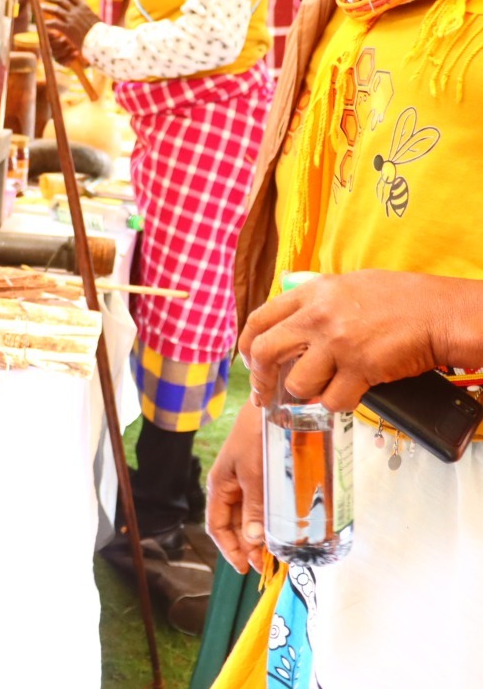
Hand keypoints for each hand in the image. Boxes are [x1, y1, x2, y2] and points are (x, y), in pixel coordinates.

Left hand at [39, 0, 98, 65]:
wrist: (101, 41)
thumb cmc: (98, 31)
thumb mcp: (93, 15)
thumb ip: (85, 7)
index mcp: (84, 7)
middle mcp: (77, 11)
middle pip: (61, 0)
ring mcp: (72, 20)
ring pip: (56, 10)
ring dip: (46, 7)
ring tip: (40, 7)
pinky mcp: (68, 29)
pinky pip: (54, 23)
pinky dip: (47, 23)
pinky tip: (42, 24)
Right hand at [206, 401, 265, 572]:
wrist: (274, 401)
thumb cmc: (257, 433)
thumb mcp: (255, 473)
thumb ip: (255, 506)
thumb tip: (254, 540)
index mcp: (220, 486)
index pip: (217, 526)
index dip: (229, 549)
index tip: (246, 568)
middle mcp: (232, 487)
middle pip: (236, 525)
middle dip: (250, 547)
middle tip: (270, 566)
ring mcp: (250, 481)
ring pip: (253, 516)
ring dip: (265, 535)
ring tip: (281, 552)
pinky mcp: (267, 475)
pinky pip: (267, 503)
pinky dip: (275, 518)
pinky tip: (288, 527)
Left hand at [238, 270, 472, 411]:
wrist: (442, 313)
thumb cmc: (403, 300)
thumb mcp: (350, 285)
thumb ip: (317, 301)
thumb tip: (291, 321)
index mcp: (313, 292)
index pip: (259, 319)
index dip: (247, 345)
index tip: (250, 361)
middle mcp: (318, 316)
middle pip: (265, 352)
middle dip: (261, 379)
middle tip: (266, 394)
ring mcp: (338, 342)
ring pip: (298, 383)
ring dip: (310, 393)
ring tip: (328, 386)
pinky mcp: (360, 368)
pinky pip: (333, 400)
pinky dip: (339, 403)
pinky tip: (353, 392)